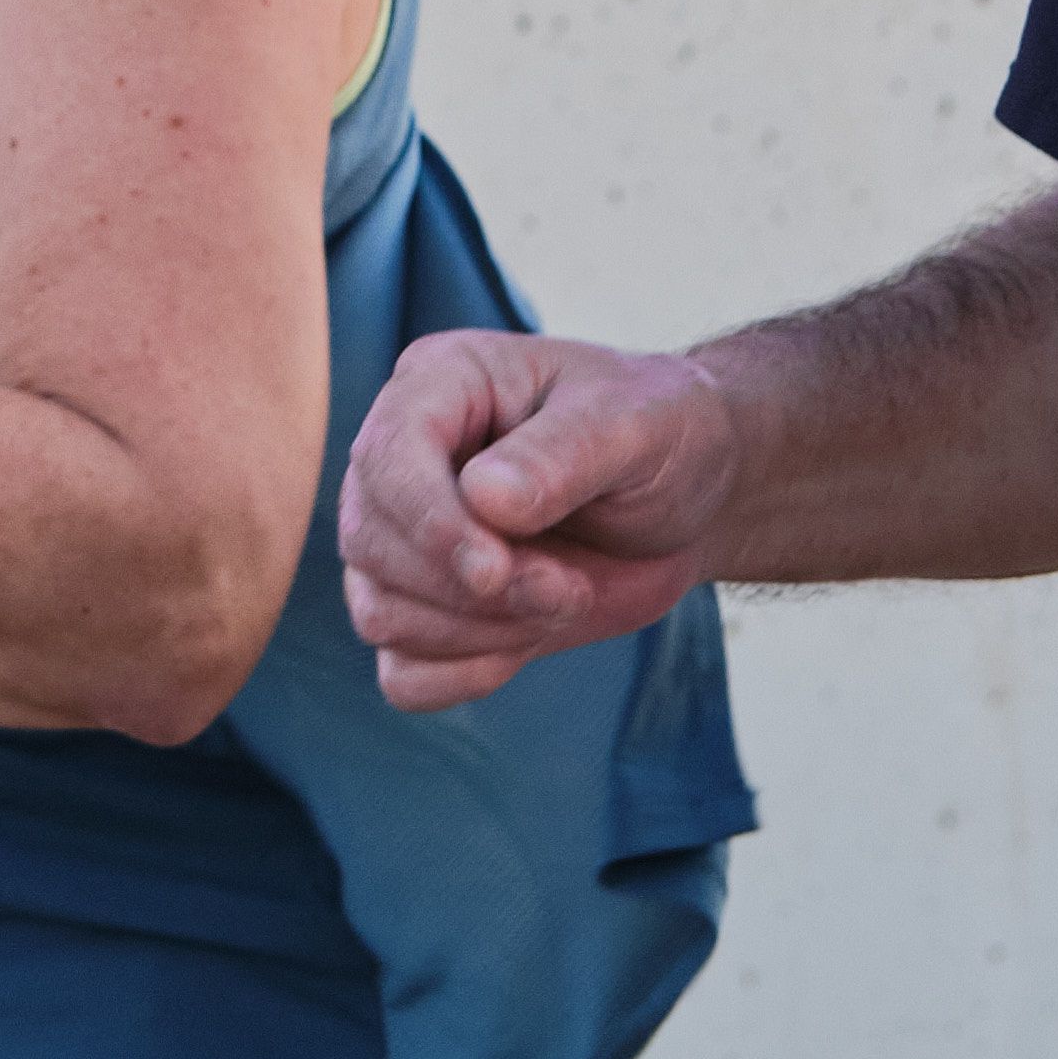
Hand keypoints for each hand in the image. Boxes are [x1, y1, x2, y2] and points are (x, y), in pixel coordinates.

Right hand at [337, 331, 734, 711]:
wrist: (687, 495)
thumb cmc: (659, 432)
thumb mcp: (635, 423)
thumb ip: (562, 453)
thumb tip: (483, 497)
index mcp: (440, 383)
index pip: (385, 456)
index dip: (430, 523)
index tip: (496, 572)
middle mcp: (406, 456)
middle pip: (370, 541)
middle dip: (471, 590)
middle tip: (567, 588)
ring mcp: (407, 537)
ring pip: (379, 611)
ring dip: (475, 632)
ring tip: (562, 600)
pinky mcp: (430, 608)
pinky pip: (401, 672)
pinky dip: (458, 676)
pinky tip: (522, 647)